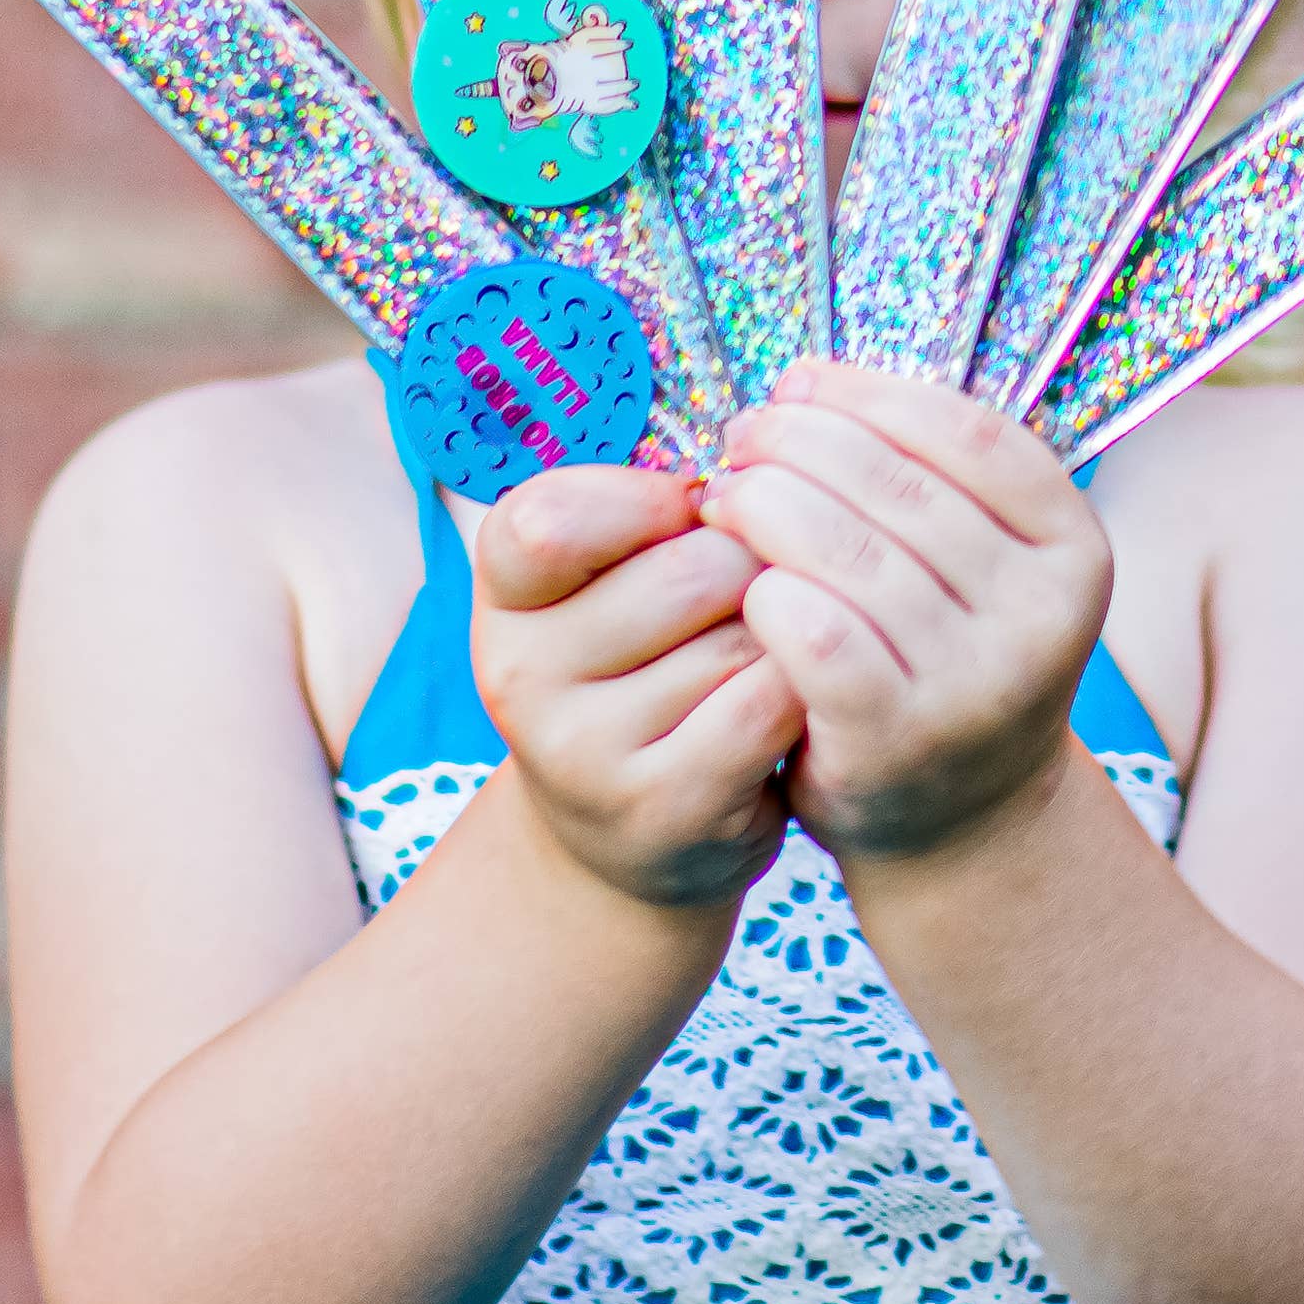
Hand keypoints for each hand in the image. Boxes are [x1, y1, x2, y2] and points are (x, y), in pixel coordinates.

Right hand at [470, 464, 804, 911]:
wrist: (630, 834)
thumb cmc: (639, 669)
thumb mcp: (609, 584)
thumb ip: (648, 514)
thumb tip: (756, 470)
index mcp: (504, 596)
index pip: (552, 517)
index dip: (646, 497)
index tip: (684, 512)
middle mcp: (520, 676)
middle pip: (687, 569)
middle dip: (748, 563)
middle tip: (745, 593)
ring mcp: (582, 753)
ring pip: (742, 637)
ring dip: (781, 632)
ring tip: (757, 656)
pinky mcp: (660, 807)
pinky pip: (768, 706)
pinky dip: (799, 693)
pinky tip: (785, 706)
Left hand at [696, 362, 1110, 864]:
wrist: (959, 818)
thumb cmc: (944, 652)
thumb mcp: (978, 562)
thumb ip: (925, 474)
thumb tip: (802, 384)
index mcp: (1075, 547)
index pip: (971, 433)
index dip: (873, 394)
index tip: (801, 381)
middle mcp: (1042, 616)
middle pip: (899, 486)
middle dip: (800, 442)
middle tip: (742, 434)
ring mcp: (977, 684)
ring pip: (848, 554)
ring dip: (765, 506)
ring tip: (724, 495)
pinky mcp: (900, 740)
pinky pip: (818, 636)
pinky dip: (769, 596)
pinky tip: (746, 588)